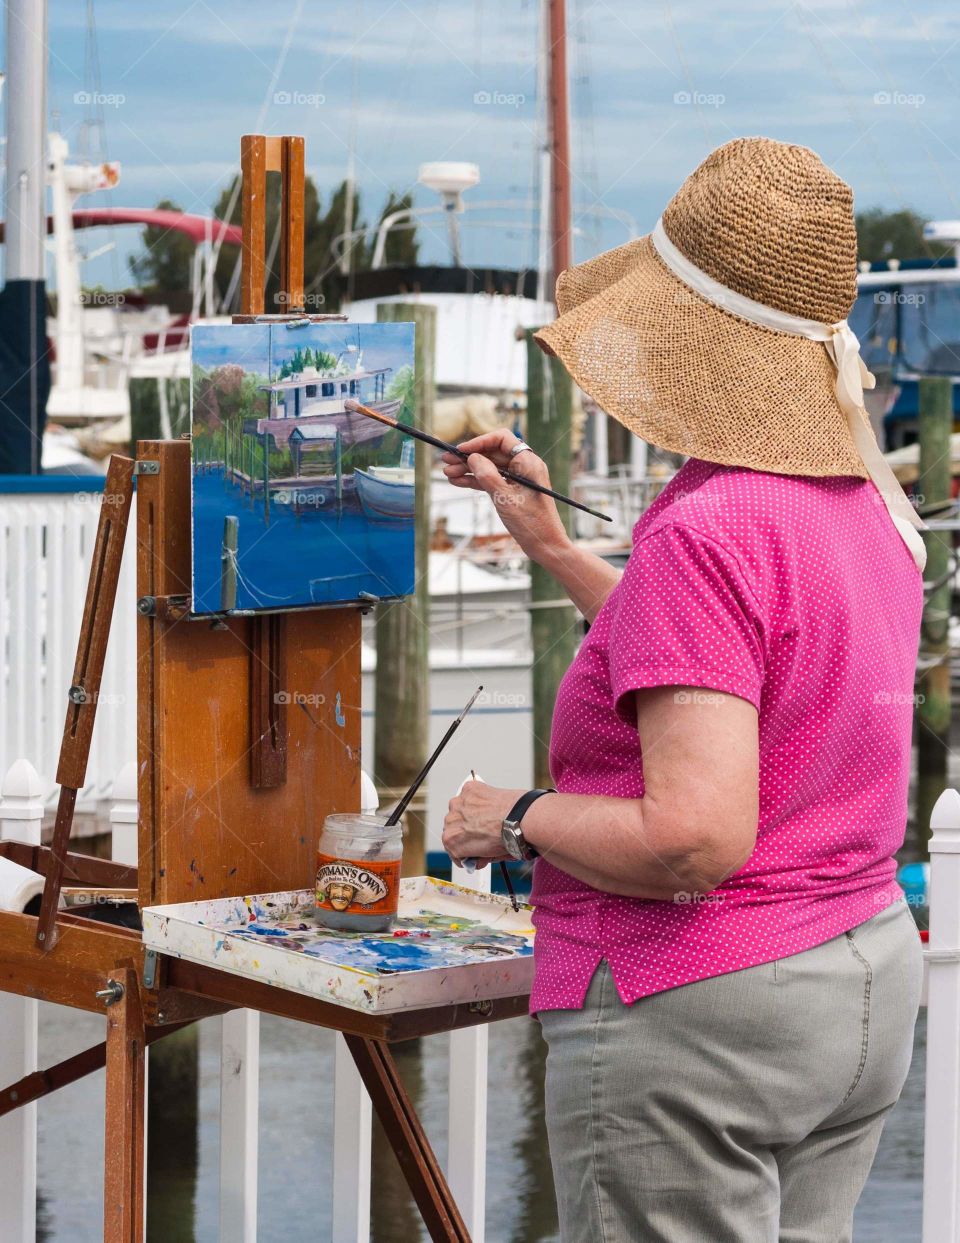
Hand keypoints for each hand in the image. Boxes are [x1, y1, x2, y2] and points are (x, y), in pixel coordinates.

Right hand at [440, 428, 571, 564]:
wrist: (545, 545)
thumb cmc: (531, 523)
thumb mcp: (505, 498)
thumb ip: (487, 475)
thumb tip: (472, 457)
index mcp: (528, 462)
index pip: (501, 439)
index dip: (479, 442)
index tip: (461, 450)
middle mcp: (524, 466)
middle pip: (492, 453)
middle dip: (469, 457)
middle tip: (446, 461)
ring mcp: (518, 479)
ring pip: (489, 467)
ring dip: (469, 470)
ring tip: (448, 473)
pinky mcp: (513, 491)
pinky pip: (492, 480)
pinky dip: (476, 481)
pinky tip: (458, 482)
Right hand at [443, 781, 524, 866]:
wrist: (519, 818)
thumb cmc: (507, 837)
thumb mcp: (490, 856)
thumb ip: (479, 856)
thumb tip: (480, 857)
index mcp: (450, 840)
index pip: (453, 847)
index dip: (466, 850)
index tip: (475, 850)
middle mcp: (450, 821)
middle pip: (455, 828)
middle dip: (467, 831)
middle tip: (484, 833)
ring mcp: (458, 803)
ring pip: (461, 810)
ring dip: (471, 814)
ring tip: (488, 817)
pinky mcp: (469, 789)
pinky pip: (470, 795)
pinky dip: (478, 799)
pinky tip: (490, 804)